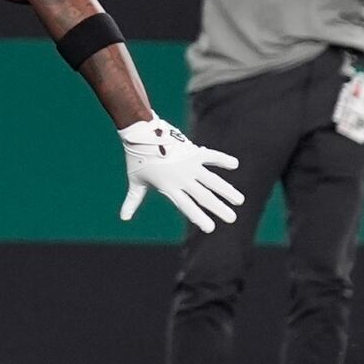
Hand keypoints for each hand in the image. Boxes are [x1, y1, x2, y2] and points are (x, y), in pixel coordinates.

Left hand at [118, 116, 243, 233]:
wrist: (140, 135)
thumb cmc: (137, 160)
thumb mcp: (135, 183)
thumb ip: (133, 201)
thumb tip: (123, 218)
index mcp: (169, 188)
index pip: (187, 206)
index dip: (199, 217)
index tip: (210, 228)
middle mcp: (182, 178)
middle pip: (204, 196)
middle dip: (219, 208)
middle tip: (232, 218)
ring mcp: (189, 165)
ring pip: (212, 180)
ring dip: (226, 190)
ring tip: (239, 200)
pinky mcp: (193, 152)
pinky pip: (211, 156)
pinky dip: (222, 160)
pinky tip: (234, 165)